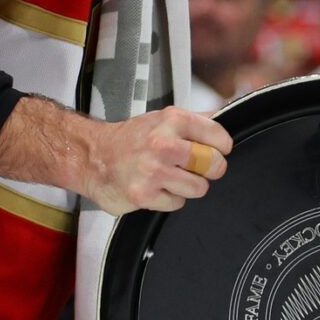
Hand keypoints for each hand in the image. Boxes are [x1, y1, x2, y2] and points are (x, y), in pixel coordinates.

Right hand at [77, 106, 232, 214]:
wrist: (93, 156)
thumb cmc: (131, 139)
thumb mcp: (162, 119)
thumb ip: (195, 120)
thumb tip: (225, 116)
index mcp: (172, 120)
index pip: (219, 136)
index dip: (221, 147)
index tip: (215, 150)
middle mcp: (163, 144)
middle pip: (214, 164)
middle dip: (210, 169)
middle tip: (196, 167)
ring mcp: (153, 170)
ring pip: (199, 188)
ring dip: (189, 186)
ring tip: (171, 177)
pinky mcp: (143, 195)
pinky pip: (177, 203)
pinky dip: (169, 198)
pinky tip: (156, 186)